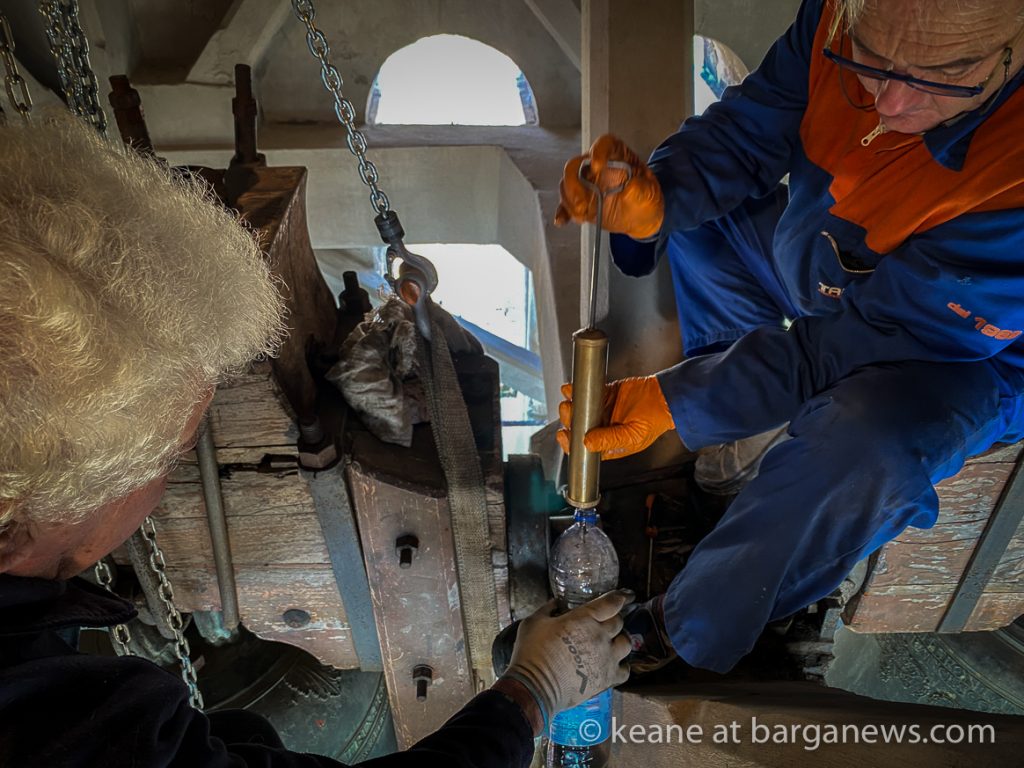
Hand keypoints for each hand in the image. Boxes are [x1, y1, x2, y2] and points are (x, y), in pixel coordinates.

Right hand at [503, 590, 633, 719]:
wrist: (536, 687)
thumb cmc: (532, 652)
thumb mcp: (533, 622)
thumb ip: (547, 609)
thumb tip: (555, 602)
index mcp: (583, 619)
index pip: (610, 603)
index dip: (620, 597)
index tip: (626, 595)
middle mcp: (600, 636)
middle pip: (619, 622)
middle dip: (614, 619)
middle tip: (605, 622)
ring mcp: (606, 658)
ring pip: (626, 643)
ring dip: (620, 640)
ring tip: (611, 643)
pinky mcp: (607, 678)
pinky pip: (625, 670)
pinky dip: (621, 666)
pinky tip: (613, 665)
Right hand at [555, 134, 663, 239]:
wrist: (642, 217)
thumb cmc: (646, 199)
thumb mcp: (649, 192)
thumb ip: (640, 189)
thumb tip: (630, 187)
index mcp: (617, 157)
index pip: (604, 144)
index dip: (598, 151)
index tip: (597, 165)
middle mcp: (598, 168)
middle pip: (577, 164)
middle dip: (574, 179)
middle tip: (582, 196)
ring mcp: (587, 185)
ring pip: (567, 184)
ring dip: (570, 198)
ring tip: (582, 212)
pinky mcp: (582, 202)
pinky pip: (567, 205)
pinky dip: (562, 213)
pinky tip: (562, 220)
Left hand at [557, 376, 674, 459]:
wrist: (665, 398)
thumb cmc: (654, 422)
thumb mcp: (632, 435)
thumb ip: (608, 439)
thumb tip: (587, 443)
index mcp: (608, 444)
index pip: (583, 447)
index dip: (570, 442)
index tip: (563, 435)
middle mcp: (603, 428)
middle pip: (578, 426)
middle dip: (569, 419)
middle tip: (567, 410)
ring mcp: (602, 411)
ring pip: (579, 409)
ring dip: (571, 404)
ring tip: (568, 399)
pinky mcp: (605, 395)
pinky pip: (587, 393)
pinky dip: (577, 390)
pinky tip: (570, 388)